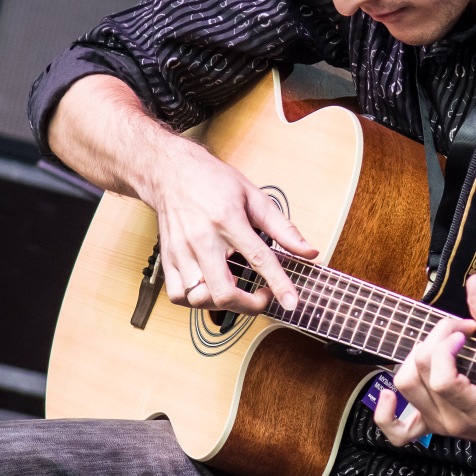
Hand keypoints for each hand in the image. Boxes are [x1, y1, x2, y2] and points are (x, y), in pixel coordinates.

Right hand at [48, 73, 317, 315]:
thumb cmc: (212, 181)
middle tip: (262, 295)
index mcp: (227, 219)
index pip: (258, 258)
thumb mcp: (254, 196)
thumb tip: (309, 251)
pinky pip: (179, 296)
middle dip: (249, 305)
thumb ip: (283, 228)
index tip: (292, 303)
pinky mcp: (167, 258)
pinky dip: (196, 301)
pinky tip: (210, 288)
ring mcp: (181, 251)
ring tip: (237, 291)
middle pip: (223, 291)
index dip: (279, 284)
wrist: (169, 171)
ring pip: (200, 299)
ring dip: (223, 304)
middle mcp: (202, 238)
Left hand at [375, 276, 475, 457]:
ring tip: (437, 347)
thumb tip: (473, 282)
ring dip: (414, 357)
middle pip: (417, 374)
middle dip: (433, 340)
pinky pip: (396, 431)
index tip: (463, 331)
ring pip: (403, 385)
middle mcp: (452, 419)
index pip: (443, 380)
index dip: (445, 347)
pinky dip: (384, 412)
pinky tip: (389, 393)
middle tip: (456, 330)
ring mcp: (437, 424)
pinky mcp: (428, 426)